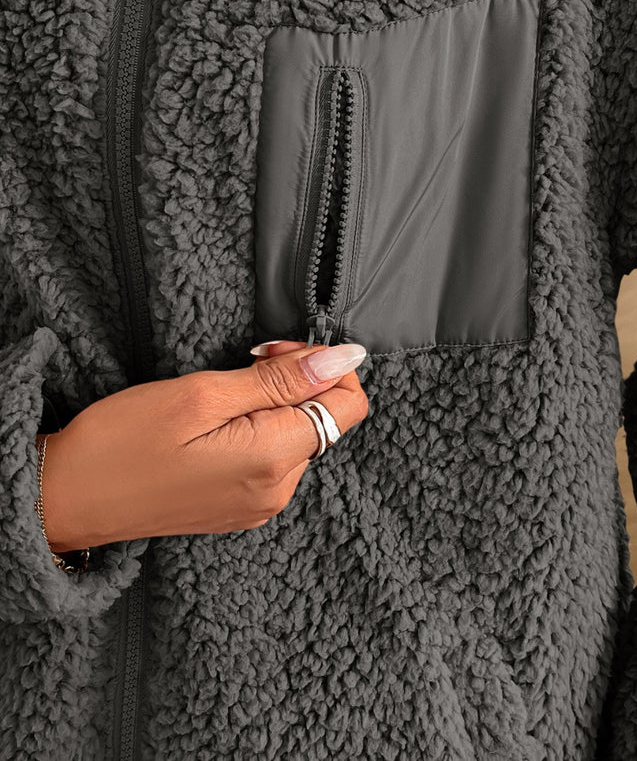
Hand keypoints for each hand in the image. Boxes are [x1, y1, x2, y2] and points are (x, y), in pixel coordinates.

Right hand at [39, 340, 368, 551]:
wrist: (65, 498)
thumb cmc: (121, 442)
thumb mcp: (203, 393)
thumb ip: (281, 379)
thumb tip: (344, 358)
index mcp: (273, 460)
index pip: (349, 405)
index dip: (324, 366)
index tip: (275, 351)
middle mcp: (277, 491)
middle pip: (325, 419)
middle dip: (295, 382)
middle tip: (242, 365)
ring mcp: (259, 506)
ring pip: (298, 436)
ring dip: (273, 406)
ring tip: (220, 397)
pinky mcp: (240, 508)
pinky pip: (273, 459)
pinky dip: (258, 430)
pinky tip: (216, 424)